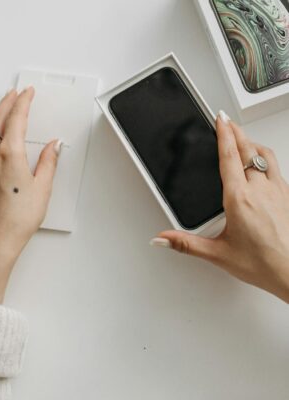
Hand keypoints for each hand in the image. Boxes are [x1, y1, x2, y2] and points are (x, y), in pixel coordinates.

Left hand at [0, 88, 60, 303]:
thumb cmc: (19, 216)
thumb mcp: (43, 187)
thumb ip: (48, 162)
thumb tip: (53, 146)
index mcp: (10, 155)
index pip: (17, 119)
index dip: (23, 102)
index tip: (28, 93)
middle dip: (8, 102)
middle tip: (16, 93)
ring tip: (3, 105)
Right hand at [151, 111, 288, 302]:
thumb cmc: (262, 263)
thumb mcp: (217, 253)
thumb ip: (185, 244)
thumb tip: (163, 238)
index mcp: (239, 199)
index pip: (229, 157)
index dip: (224, 134)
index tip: (220, 119)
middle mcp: (260, 190)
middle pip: (247, 149)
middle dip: (236, 131)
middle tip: (227, 120)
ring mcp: (277, 190)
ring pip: (264, 155)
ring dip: (251, 142)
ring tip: (243, 137)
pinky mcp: (287, 196)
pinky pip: (275, 166)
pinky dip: (265, 156)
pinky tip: (261, 163)